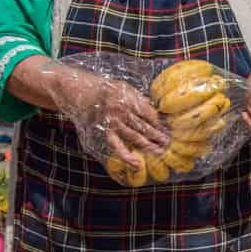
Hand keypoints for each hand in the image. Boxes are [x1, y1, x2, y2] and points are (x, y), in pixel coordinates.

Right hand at [54, 63, 168, 169]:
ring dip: (148, 145)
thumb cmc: (105, 88)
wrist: (82, 91)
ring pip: (134, 137)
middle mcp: (121, 111)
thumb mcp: (124, 87)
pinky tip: (136, 164)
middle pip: (143, 126)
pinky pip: (117, 146)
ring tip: (159, 152)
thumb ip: (139, 99)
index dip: (159, 123)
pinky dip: (127, 156)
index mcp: (128, 99)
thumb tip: (154, 111)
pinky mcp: (105, 131)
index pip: (149, 114)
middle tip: (168, 143)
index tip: (167, 129)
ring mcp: (113, 123)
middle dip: (157, 136)